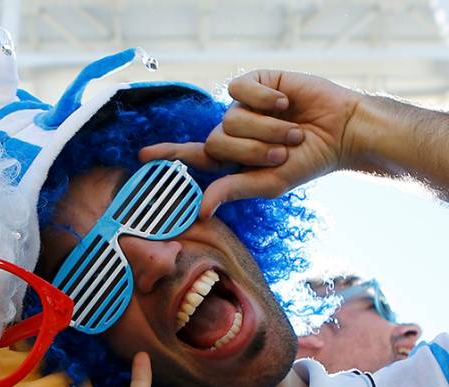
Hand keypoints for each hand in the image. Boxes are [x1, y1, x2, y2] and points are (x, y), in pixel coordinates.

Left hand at [140, 70, 363, 216]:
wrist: (342, 131)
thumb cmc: (307, 161)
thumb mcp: (269, 182)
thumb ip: (232, 190)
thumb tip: (200, 209)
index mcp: (232, 157)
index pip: (192, 155)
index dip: (166, 154)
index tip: (141, 157)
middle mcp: (233, 130)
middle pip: (216, 141)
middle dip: (249, 150)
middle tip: (281, 152)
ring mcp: (243, 105)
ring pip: (230, 118)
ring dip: (264, 128)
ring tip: (291, 131)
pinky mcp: (256, 82)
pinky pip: (240, 89)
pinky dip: (264, 100)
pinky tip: (285, 103)